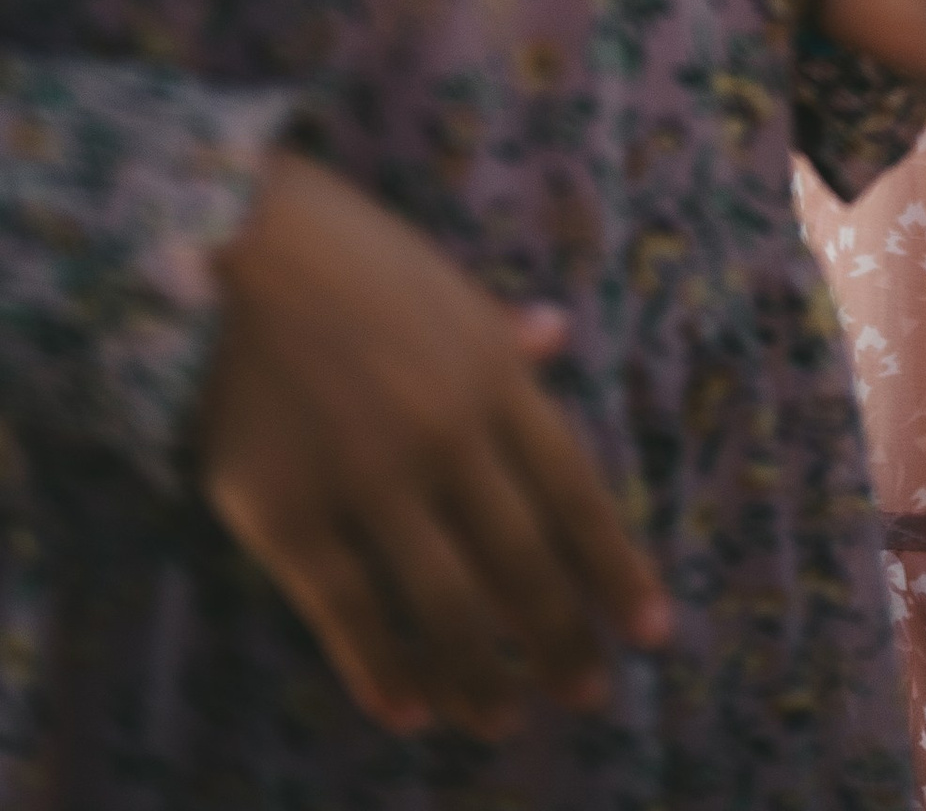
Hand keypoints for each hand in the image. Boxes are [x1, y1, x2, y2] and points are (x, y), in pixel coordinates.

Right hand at [200, 152, 668, 740]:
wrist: (235, 245)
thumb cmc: (349, 260)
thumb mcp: (446, 286)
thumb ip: (500, 333)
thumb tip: (556, 333)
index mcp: (496, 380)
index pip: (577, 497)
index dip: (616, 573)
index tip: (651, 635)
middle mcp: (447, 436)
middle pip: (522, 563)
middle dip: (559, 640)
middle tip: (584, 695)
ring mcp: (368, 479)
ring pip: (445, 605)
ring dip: (480, 676)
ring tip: (500, 718)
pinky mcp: (288, 513)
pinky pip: (347, 612)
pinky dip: (381, 670)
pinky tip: (406, 709)